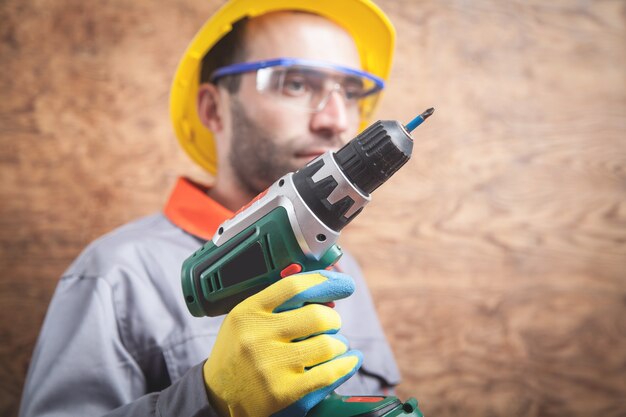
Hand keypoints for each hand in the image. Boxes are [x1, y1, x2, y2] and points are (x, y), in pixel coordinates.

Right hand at [203, 270, 361, 416]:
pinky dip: (346, 364)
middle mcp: (257, 338)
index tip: (343, 284)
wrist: (218, 396)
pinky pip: (330, 373)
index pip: (294, 287)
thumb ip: (279, 304)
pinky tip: (348, 360)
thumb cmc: (240, 352)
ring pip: (328, 345)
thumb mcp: (246, 319)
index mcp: (248, 313)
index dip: (325, 282)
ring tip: (331, 347)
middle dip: (333, 319)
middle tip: (331, 325)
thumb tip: (327, 293)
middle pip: (317, 316)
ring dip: (338, 344)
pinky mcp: (285, 393)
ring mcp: (271, 367)